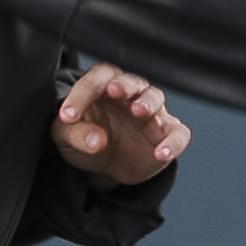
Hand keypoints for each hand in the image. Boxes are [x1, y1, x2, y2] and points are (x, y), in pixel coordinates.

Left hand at [54, 64, 190, 185]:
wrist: (107, 166)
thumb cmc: (87, 139)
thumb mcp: (67, 138)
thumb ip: (76, 134)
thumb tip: (97, 140)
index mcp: (101, 89)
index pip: (96, 79)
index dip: (82, 93)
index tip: (69, 115)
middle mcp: (129, 96)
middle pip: (131, 80)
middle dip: (124, 84)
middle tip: (115, 90)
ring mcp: (151, 114)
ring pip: (156, 98)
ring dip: (149, 102)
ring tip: (140, 112)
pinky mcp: (167, 134)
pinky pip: (178, 133)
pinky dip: (174, 142)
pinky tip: (162, 153)